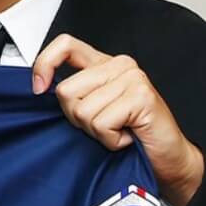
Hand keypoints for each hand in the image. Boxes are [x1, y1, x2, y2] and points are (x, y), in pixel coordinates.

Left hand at [31, 34, 203, 205]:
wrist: (167, 160)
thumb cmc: (129, 136)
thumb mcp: (93, 110)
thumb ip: (74, 93)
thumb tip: (39, 89)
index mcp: (103, 64)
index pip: (65, 45)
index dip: (44, 64)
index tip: (38, 88)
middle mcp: (119, 65)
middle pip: (66, 90)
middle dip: (77, 118)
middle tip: (103, 126)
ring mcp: (132, 78)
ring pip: (82, 110)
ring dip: (96, 132)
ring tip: (119, 131)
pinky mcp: (141, 97)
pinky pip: (102, 124)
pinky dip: (111, 140)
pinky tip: (128, 137)